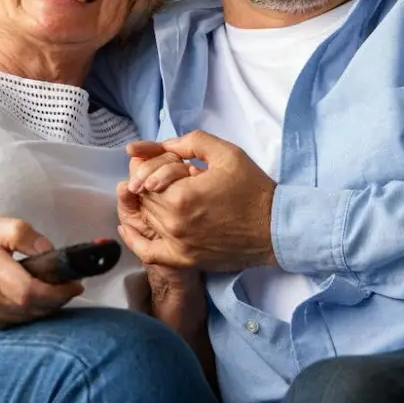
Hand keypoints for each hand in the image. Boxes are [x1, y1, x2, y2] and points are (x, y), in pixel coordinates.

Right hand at [0, 217, 82, 327]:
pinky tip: (39, 296)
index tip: (74, 282)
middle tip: (70, 283)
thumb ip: (21, 233)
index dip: (57, 291)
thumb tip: (48, 250)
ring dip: (50, 304)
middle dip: (59, 297)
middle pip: (34, 307)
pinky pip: (23, 321)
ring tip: (55, 287)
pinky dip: (36, 310)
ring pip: (31, 316)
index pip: (28, 290)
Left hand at [116, 131, 275, 271]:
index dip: (160, 167)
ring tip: (169, 195)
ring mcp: (177, 245)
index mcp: (181, 197)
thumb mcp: (226, 153)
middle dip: (155, 184)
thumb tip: (160, 145)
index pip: (148, 177)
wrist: (275, 228)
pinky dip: (134, 239)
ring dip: (152, 205)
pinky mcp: (184, 259)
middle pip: (145, 198)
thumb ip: (191, 142)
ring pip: (145, 219)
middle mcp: (174, 223)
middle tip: (177, 180)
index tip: (178, 166)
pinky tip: (128, 226)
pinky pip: (147, 252)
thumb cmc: (253, 189)